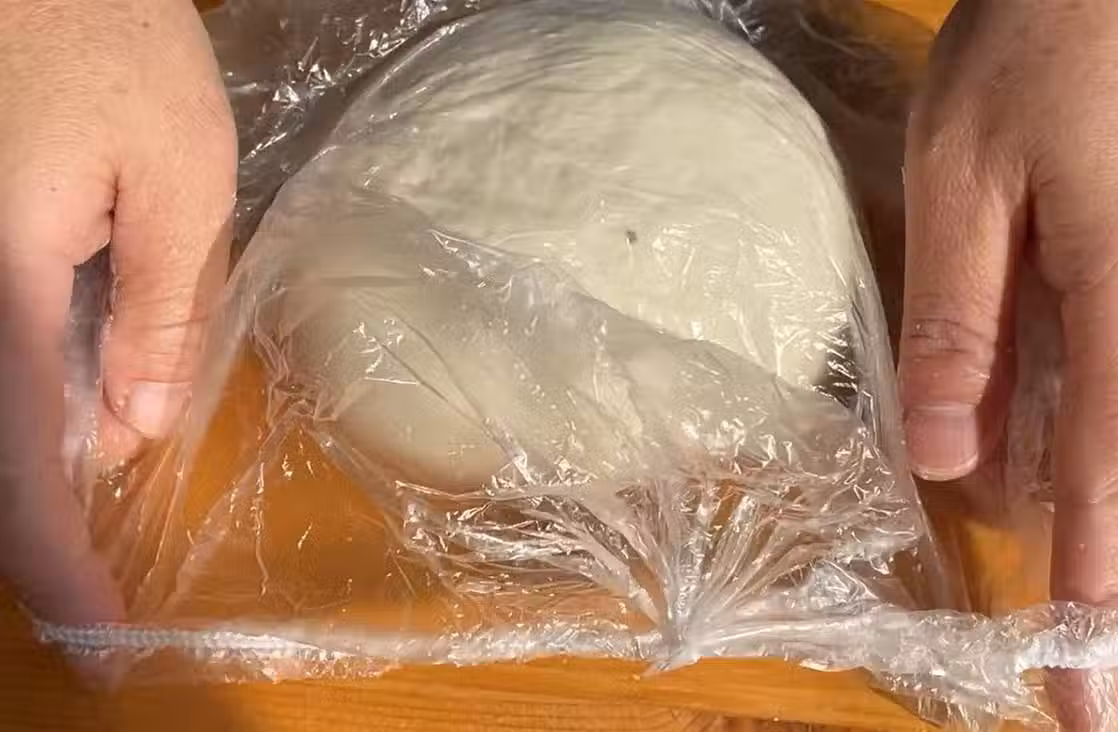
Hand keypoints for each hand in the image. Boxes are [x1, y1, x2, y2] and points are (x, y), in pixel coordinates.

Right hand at [0, 0, 234, 625]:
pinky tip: (77, 401)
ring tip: (94, 498)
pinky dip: (26, 393)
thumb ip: (161, 303)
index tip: (97, 635)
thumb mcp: (174, 168)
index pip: (15, 468)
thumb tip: (135, 430)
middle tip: (98, 578)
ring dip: (32, 458)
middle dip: (38, 523)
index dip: (54, 567)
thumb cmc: (102, 34)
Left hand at [901, 0, 1117, 725]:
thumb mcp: (963, 176)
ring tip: (1025, 468)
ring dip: (1099, 489)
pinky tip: (1055, 388)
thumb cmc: (1054, 43)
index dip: (1094, 613)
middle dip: (1085, 548)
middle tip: (1021, 575)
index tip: (1080, 712)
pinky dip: (1117, 426)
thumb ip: (959, 324)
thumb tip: (947, 459)